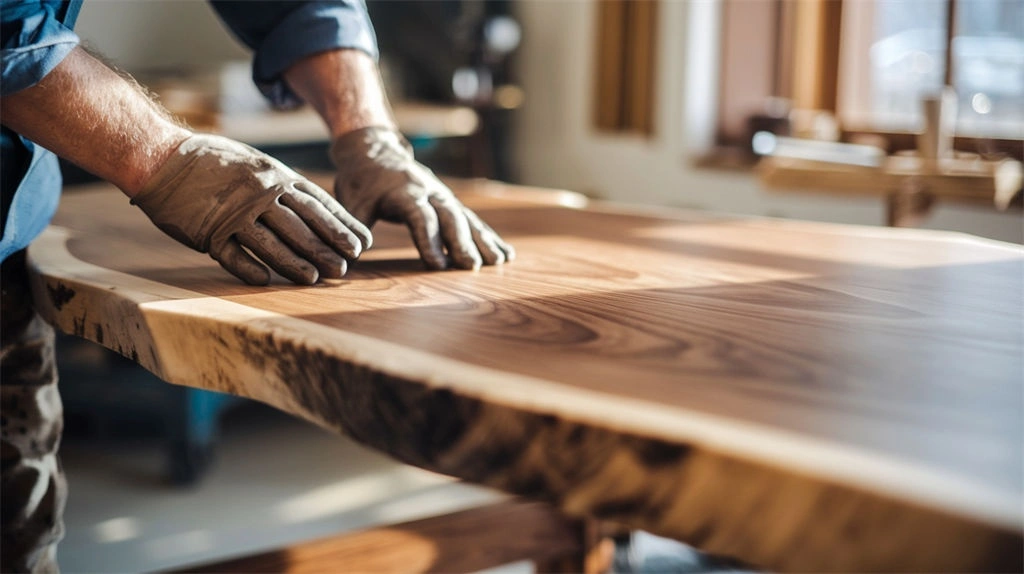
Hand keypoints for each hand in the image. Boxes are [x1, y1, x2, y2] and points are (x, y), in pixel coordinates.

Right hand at [133, 134, 371, 284]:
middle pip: (301, 225)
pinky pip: (232, 253)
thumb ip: (286, 186)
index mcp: (275, 176)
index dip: (342, 225)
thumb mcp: (258, 165)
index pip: (318, 204)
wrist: (163, 156)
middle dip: (327, 247)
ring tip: (315, 279)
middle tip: (346, 267)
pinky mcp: (208, 230)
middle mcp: (259, 193)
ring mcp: (234, 212)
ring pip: (271, 242)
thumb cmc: (216, 163)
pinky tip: (265, 281)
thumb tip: (319, 212)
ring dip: (294, 262)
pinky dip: (248, 267)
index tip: (362, 243)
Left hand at [330, 127, 513, 269]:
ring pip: (467, 220)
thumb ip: (358, 226)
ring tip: (498, 263)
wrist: (375, 151)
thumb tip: (354, 255)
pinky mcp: (451, 203)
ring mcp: (444, 197)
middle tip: (472, 267)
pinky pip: (474, 221)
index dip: (429, 242)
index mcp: (405, 193)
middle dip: (462, 243)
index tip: (436, 265)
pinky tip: (505, 255)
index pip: (421, 218)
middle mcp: (430, 193)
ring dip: (483, 242)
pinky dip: (490, 238)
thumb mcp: (353, 202)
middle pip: (450, 219)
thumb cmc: (361, 181)